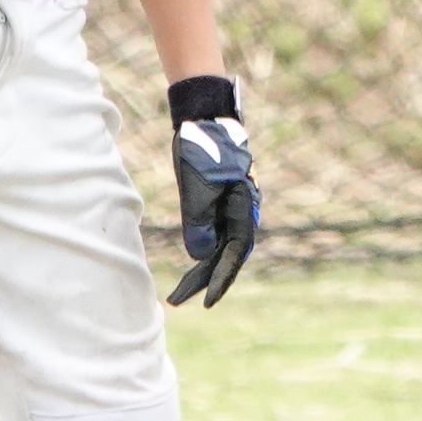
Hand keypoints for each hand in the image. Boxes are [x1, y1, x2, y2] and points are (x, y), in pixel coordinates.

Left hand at [166, 85, 256, 307]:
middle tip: (179, 300)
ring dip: (201, 269)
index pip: (234, 254)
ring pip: (220, 247)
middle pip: (226, 255)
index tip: (207, 301)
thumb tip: (200, 256)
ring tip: (179, 292)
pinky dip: (203, 252)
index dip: (221, 279)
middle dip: (205, 280)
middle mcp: (241, 213)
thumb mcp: (197, 186)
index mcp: (242, 209)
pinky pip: (214, 235)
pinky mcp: (221, 203)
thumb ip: (199, 222)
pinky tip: (193, 265)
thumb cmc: (203, 149)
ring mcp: (232, 208)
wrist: (205, 119)